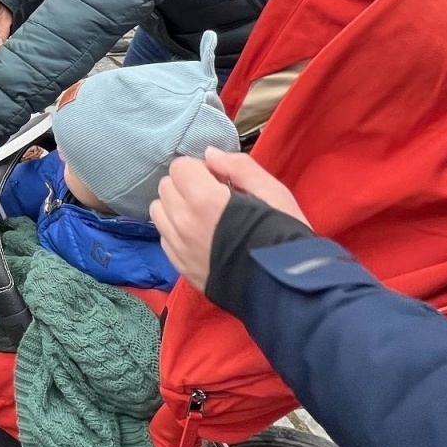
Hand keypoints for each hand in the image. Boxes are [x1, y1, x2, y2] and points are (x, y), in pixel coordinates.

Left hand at [149, 149, 307, 294]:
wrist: (288, 292)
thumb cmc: (285, 237)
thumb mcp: (274, 192)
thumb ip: (239, 167)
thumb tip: (209, 155)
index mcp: (204, 200)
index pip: (180, 167)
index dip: (200, 169)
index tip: (220, 180)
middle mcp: (183, 223)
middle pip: (166, 187)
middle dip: (186, 185)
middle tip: (213, 196)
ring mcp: (179, 249)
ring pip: (158, 212)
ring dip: (176, 207)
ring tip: (204, 216)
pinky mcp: (181, 269)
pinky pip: (164, 238)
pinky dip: (175, 231)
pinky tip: (200, 237)